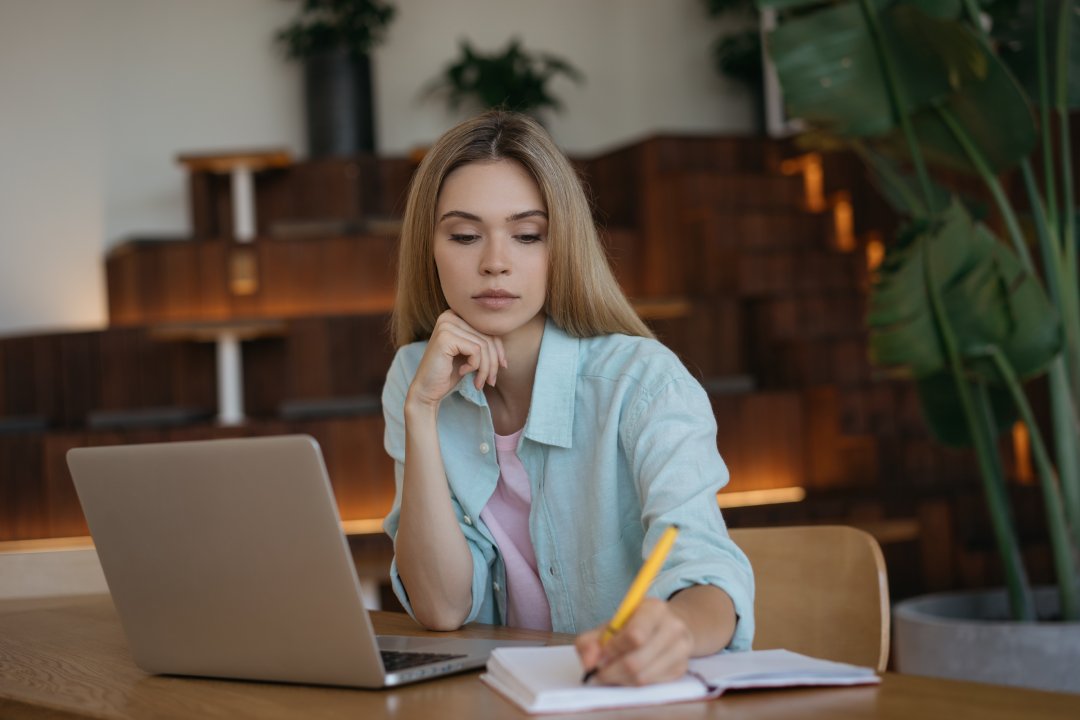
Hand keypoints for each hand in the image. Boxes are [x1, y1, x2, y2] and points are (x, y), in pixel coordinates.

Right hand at [407, 310, 506, 406]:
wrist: (427, 390)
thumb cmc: (450, 372)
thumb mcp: (471, 355)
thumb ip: (485, 344)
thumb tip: (507, 350)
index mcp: (456, 316)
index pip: (488, 329)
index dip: (499, 349)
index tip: (502, 367)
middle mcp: (450, 316)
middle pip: (487, 337)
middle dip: (493, 362)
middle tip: (491, 381)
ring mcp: (446, 325)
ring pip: (484, 345)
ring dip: (485, 368)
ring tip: (479, 382)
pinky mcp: (445, 337)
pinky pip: (476, 350)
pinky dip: (475, 366)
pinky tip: (462, 372)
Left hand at [575, 598, 693, 685]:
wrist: (667, 625)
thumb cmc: (634, 624)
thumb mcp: (611, 624)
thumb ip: (590, 641)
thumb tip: (588, 663)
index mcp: (654, 609)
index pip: (635, 636)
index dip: (612, 650)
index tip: (600, 655)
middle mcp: (673, 627)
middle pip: (636, 662)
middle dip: (611, 671)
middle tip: (599, 672)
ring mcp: (681, 649)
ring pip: (643, 678)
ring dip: (620, 680)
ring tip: (611, 672)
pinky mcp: (682, 668)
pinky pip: (651, 685)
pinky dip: (632, 684)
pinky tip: (627, 675)